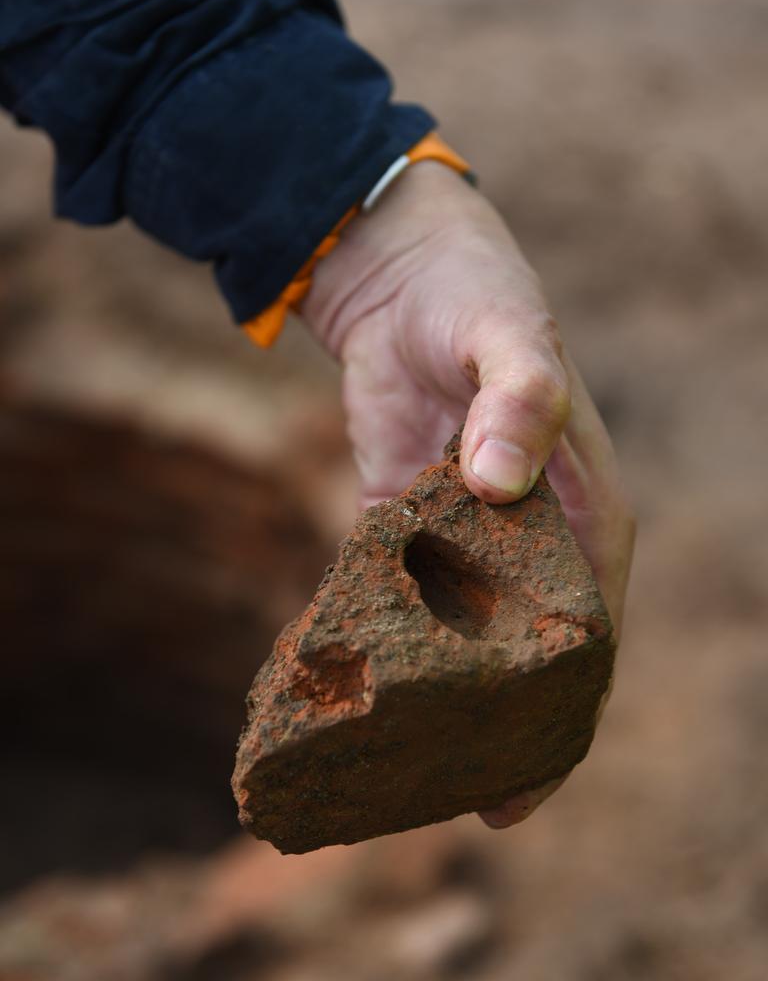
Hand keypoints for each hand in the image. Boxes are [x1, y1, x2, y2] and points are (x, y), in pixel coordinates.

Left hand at [304, 161, 634, 827]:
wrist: (405, 275)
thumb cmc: (476, 297)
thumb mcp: (509, 333)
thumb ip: (521, 397)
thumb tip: (504, 482)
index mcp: (582, 511)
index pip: (590, 633)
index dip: (565, 715)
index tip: (523, 785)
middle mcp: (532, 538)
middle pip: (529, 657)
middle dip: (502, 733)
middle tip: (456, 807)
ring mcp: (469, 537)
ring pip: (466, 641)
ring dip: (441, 704)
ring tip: (398, 774)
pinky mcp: (409, 523)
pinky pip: (402, 598)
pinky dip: (384, 644)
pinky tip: (350, 689)